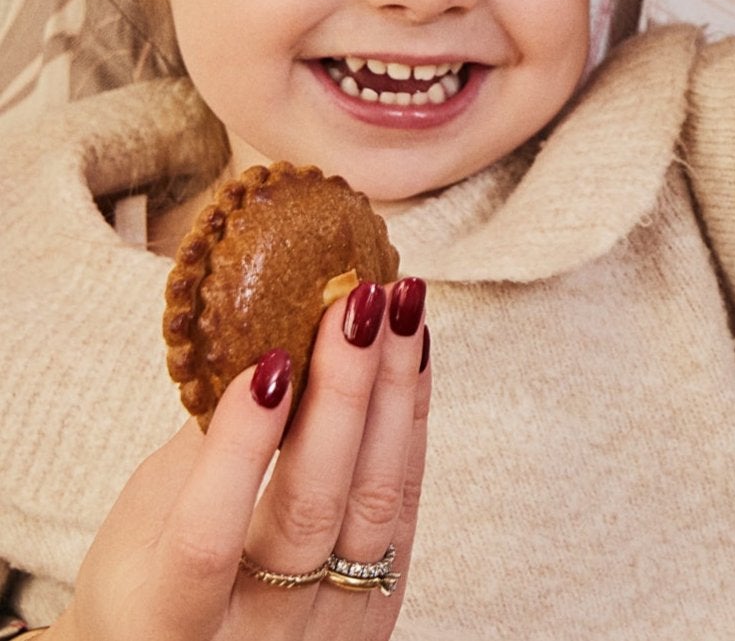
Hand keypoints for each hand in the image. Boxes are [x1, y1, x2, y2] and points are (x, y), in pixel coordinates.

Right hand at [55, 280, 429, 640]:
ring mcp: (327, 629)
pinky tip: (416, 348)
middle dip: (342, 393)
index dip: (238, 453)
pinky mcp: (381, 607)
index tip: (268, 363)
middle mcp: (255, 639)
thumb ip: (200, 445)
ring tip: (400, 304)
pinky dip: (412, 417)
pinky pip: (406, 501)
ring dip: (395, 390)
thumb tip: (259, 328)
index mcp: (168, 624)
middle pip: (311, 511)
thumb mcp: (143, 523)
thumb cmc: (146, 578)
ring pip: (376, 501)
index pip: (205, 542)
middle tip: (353, 302)